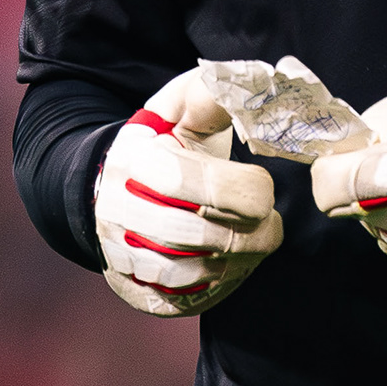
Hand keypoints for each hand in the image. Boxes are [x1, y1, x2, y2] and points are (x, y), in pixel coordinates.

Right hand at [95, 70, 281, 315]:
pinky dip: (220, 284)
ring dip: (240, 259)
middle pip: (193, 237)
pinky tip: (235, 262)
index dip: (240, 189)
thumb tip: (259, 85)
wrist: (118, 187)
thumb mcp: (183, 109)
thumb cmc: (166, 142)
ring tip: (258, 238)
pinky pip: (184, 301)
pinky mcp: (136, 290)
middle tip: (269, 218)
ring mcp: (121, 256)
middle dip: (249, 230)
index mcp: (130, 161)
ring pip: (190, 274)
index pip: (186, 184)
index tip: (263, 186)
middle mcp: (116, 213)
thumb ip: (216, 96)